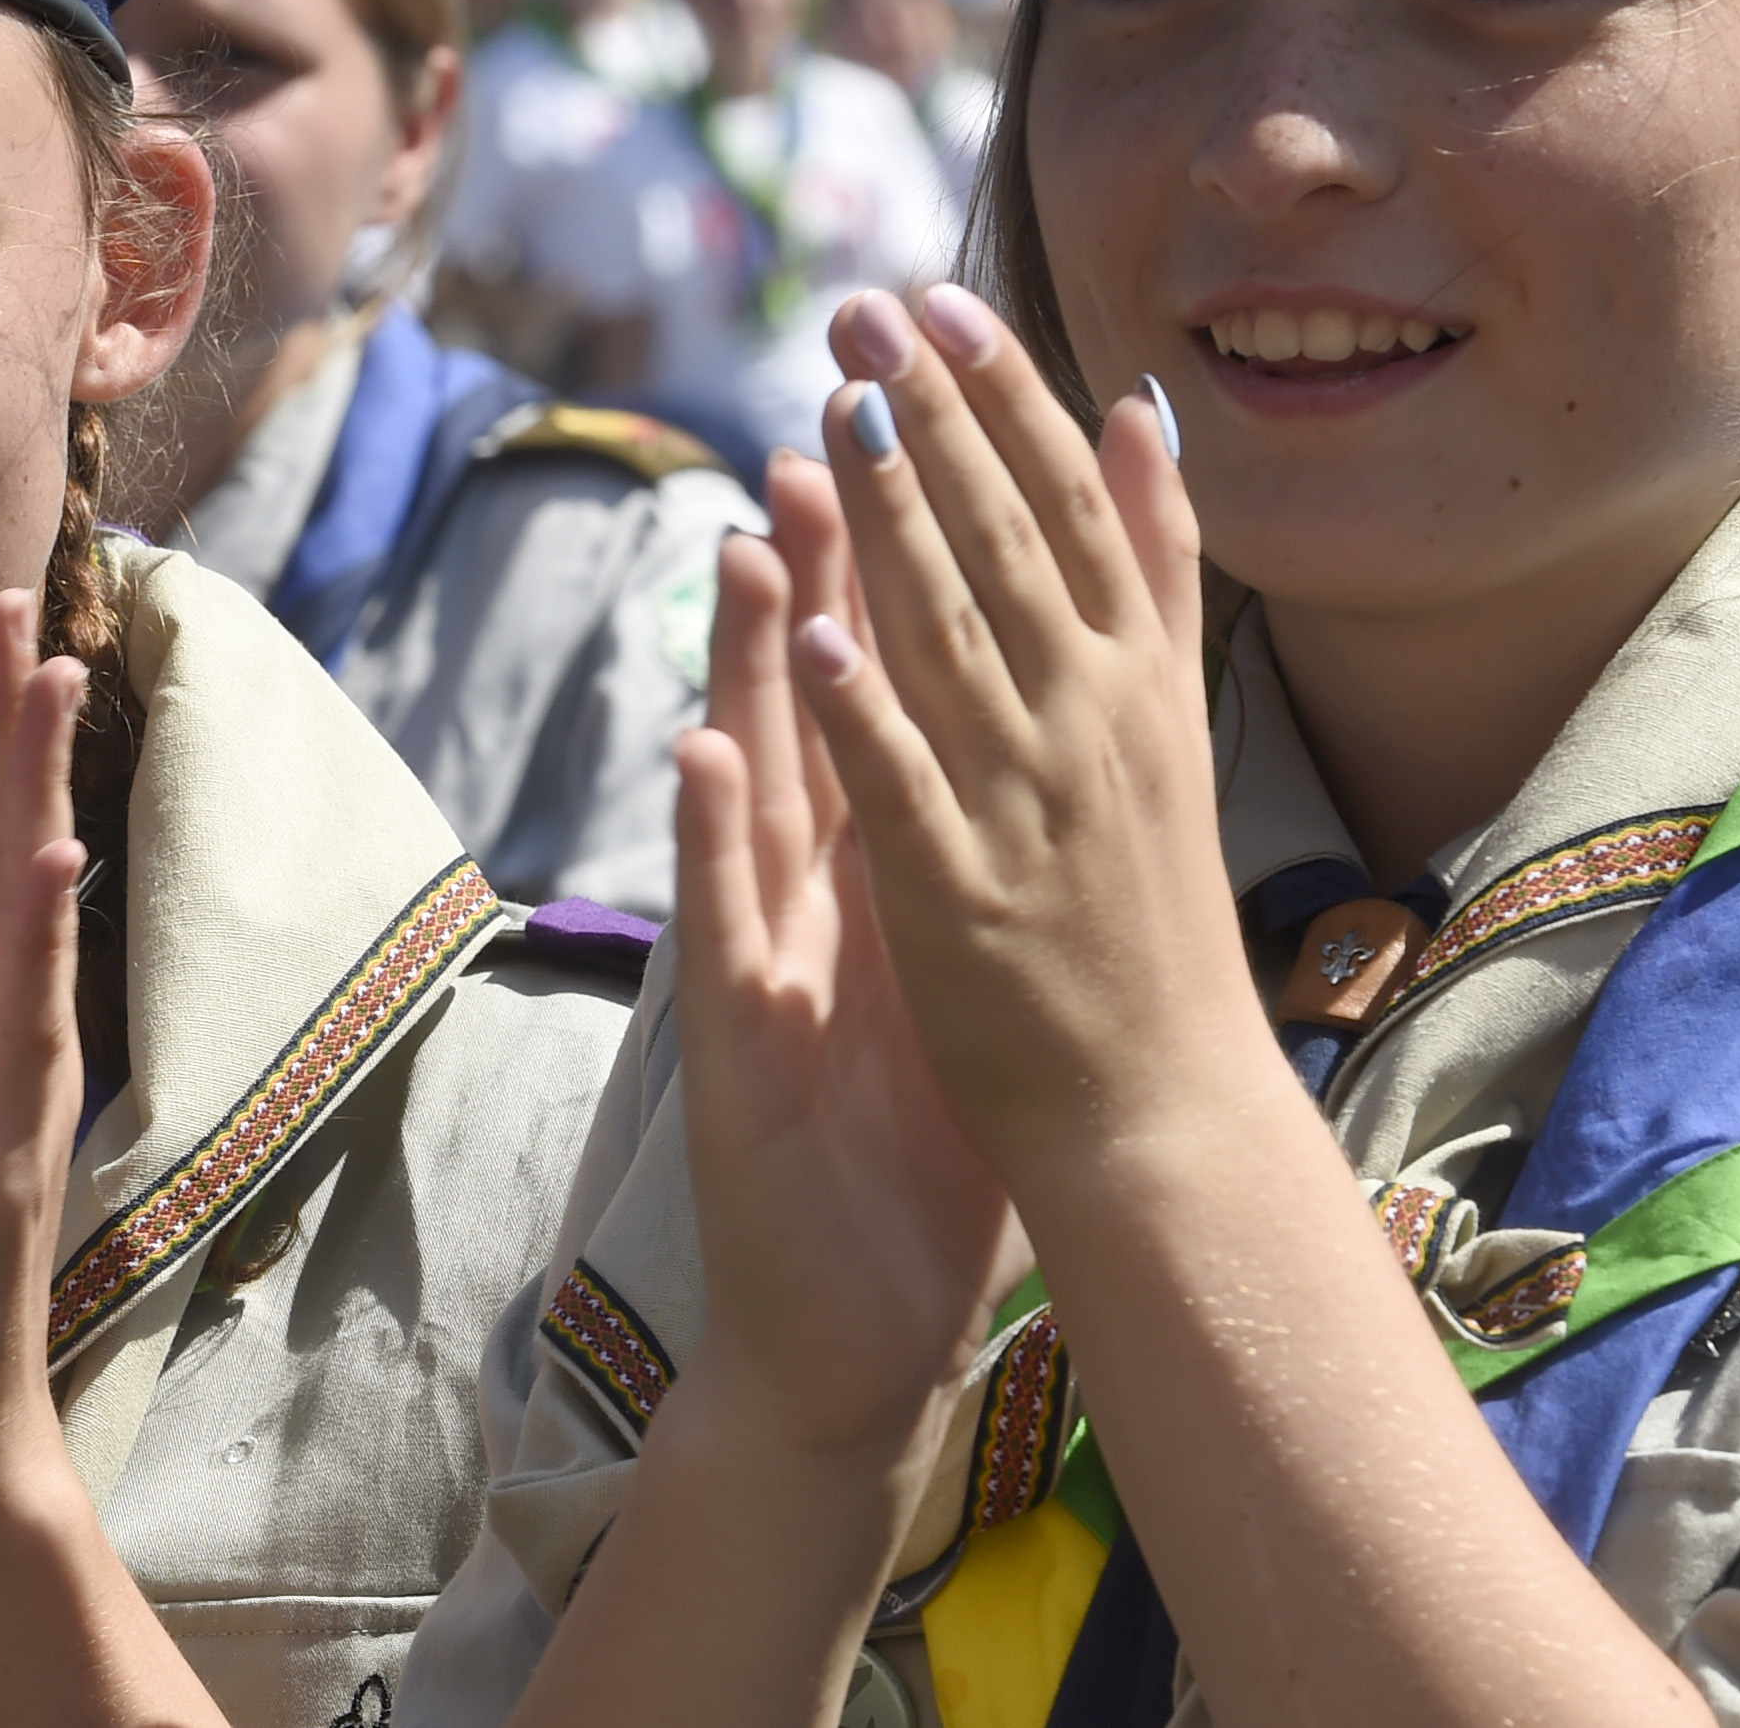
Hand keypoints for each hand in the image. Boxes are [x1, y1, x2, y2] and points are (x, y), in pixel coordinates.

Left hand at [0, 592, 90, 1515]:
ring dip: (39, 781)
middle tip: (7, 588)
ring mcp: (26, 1075)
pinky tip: (44, 855)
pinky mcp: (14, 1141)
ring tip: (49, 669)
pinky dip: (37, 936)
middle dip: (4, 716)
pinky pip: (28, 1021)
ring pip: (35, 901)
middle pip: (11, 837)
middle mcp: (20, 1019)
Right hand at [667, 455, 1018, 1466]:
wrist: (856, 1319)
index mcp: (881, 871)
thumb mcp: (960, 976)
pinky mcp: (735, 1034)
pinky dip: (716, 832)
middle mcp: (812, 892)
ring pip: (755, 782)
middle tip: (828, 420)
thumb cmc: (918, 1150)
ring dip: (753, 663)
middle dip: (825, 567)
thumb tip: (1031, 750)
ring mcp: (763, 954)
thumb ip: (970, 857)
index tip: (928, 443)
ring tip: (756, 537)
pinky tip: (708, 748)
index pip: (888, 694)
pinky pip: (726, 917)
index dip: (903, 574)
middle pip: (815, 705)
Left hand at [791, 286, 1245, 1163]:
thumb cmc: (1156, 911)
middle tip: (863, 309)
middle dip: (936, 421)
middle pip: (1010, 546)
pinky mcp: (961, 899)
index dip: (1008, 400)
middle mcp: (1093, 727)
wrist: (1167, 1106)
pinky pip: (906, 789)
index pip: (1076, 508)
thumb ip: (1156, 570)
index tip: (945, 301)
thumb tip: (1139, 412)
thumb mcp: (1174, 715)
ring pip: (954, 642)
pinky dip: (866, 712)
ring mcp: (1028, 809)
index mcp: (1140, 683)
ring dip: (895, 526)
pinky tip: (816, 633)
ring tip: (835, 413)